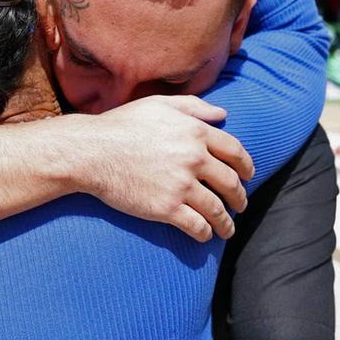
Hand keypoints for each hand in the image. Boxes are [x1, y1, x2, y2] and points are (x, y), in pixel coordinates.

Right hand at [67, 95, 253, 241]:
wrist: (91, 152)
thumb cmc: (121, 125)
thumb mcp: (158, 104)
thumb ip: (193, 106)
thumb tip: (222, 113)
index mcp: (195, 132)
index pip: (235, 151)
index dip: (246, 166)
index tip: (247, 176)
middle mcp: (194, 158)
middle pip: (231, 183)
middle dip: (239, 197)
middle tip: (240, 205)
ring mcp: (181, 185)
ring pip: (218, 209)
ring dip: (227, 222)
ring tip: (227, 229)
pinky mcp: (167, 209)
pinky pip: (197, 226)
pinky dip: (205, 233)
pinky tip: (205, 235)